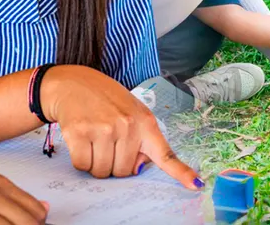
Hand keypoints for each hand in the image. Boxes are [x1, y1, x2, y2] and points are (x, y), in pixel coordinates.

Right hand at [41, 66, 201, 189]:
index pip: (165, 153)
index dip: (181, 172)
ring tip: (93, 138)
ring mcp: (104, 129)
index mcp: (145, 122)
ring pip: (102, 171)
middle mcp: (128, 126)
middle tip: (106, 141)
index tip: (196, 186)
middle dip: (112, 163)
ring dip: (95, 162)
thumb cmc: (104, 101)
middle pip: (123, 172)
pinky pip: (83, 165)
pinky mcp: (81, 132)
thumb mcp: (131, 113)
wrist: (73, 83)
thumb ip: (140, 139)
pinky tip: (81, 139)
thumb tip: (137, 168)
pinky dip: (80, 159)